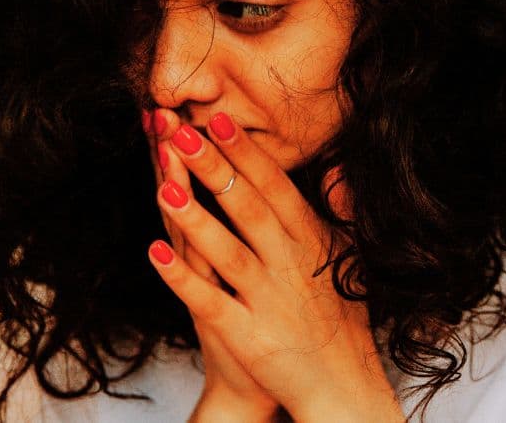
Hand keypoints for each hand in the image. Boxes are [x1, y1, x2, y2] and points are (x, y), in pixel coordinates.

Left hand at [145, 110, 401, 421]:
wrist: (342, 384)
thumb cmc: (342, 318)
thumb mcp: (351, 256)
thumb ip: (342, 209)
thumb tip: (336, 165)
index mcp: (312, 242)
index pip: (277, 189)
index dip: (245, 154)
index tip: (217, 119)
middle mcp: (291, 266)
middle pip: (249, 209)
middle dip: (214, 169)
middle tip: (180, 133)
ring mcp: (268, 301)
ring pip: (227, 251)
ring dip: (195, 217)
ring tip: (164, 185)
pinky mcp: (247, 334)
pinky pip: (210, 302)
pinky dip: (182, 279)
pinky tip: (154, 254)